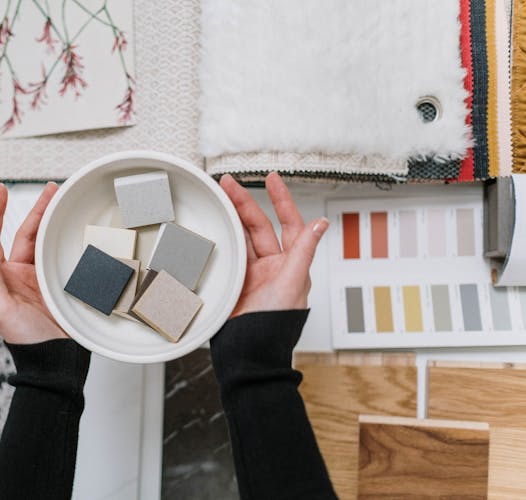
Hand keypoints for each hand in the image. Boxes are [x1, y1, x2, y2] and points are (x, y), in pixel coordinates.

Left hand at [0, 183, 67, 343]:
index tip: (1, 191)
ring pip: (45, 241)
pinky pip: (62, 256)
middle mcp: (20, 274)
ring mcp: (41, 278)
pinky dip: (67, 240)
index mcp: (1, 278)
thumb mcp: (2, 310)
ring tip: (63, 202)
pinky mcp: (61, 284)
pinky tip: (74, 228)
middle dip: (36, 209)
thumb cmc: (27, 343)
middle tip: (50, 190)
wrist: (57, 360)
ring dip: (52, 221)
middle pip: (25, 233)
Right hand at [219, 173, 328, 316]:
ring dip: (230, 218)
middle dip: (244, 203)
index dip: (282, 200)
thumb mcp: (293, 284)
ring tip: (218, 200)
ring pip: (240, 237)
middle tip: (228, 184)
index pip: (290, 223)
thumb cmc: (276, 326)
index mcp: (291, 264)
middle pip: (258, 226)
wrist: (250, 351)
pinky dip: (220, 240)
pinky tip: (213, 227)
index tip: (272, 180)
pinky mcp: (232, 282)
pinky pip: (226, 254)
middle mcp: (272, 266)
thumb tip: (320, 225)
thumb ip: (304, 252)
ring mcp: (250, 273)